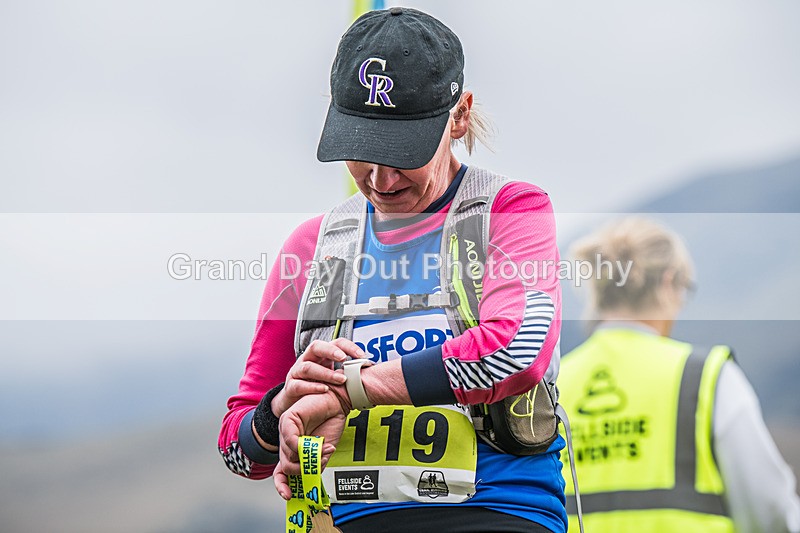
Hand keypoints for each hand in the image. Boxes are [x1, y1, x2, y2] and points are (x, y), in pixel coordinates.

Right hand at [272, 338, 365, 416]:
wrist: (295, 403)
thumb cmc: (316, 386)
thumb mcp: (331, 375)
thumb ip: (346, 371)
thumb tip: (368, 369)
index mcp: (320, 355)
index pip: (334, 343)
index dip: (348, 346)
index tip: (361, 355)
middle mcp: (307, 360)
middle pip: (316, 347)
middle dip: (331, 351)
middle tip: (344, 358)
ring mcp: (297, 372)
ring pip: (308, 367)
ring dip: (326, 373)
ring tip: (341, 380)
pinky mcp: (290, 387)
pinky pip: (299, 385)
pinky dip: (312, 387)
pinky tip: (325, 390)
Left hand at [273, 385, 351, 499]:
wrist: (338, 402)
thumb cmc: (331, 423)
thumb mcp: (324, 451)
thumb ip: (315, 463)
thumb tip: (308, 476)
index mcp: (293, 450)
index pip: (280, 472)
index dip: (282, 485)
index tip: (288, 495)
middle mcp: (286, 440)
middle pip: (286, 467)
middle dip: (302, 470)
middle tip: (317, 465)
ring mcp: (285, 430)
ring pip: (288, 456)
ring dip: (307, 458)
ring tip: (323, 450)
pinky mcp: (288, 419)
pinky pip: (290, 441)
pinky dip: (304, 446)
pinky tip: (317, 443)